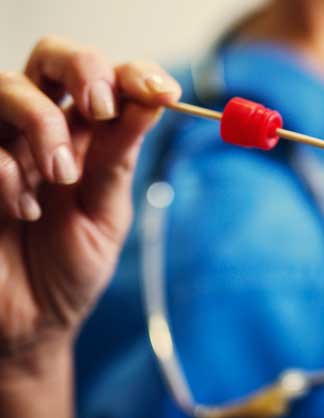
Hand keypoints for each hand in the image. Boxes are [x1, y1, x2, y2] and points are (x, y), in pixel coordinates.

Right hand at [0, 36, 180, 371]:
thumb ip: (120, 158)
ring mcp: (1, 146)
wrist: (31, 323)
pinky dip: (7, 173)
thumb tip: (154, 101)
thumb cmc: (71, 267)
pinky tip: (24, 211)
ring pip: (8, 88)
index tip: (163, 92)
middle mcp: (42, 129)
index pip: (109, 79)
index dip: (134, 73)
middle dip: (83, 69)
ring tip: (62, 176)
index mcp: (87, 136)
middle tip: (100, 107)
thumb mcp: (107, 213)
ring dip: (44, 123)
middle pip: (52, 57)